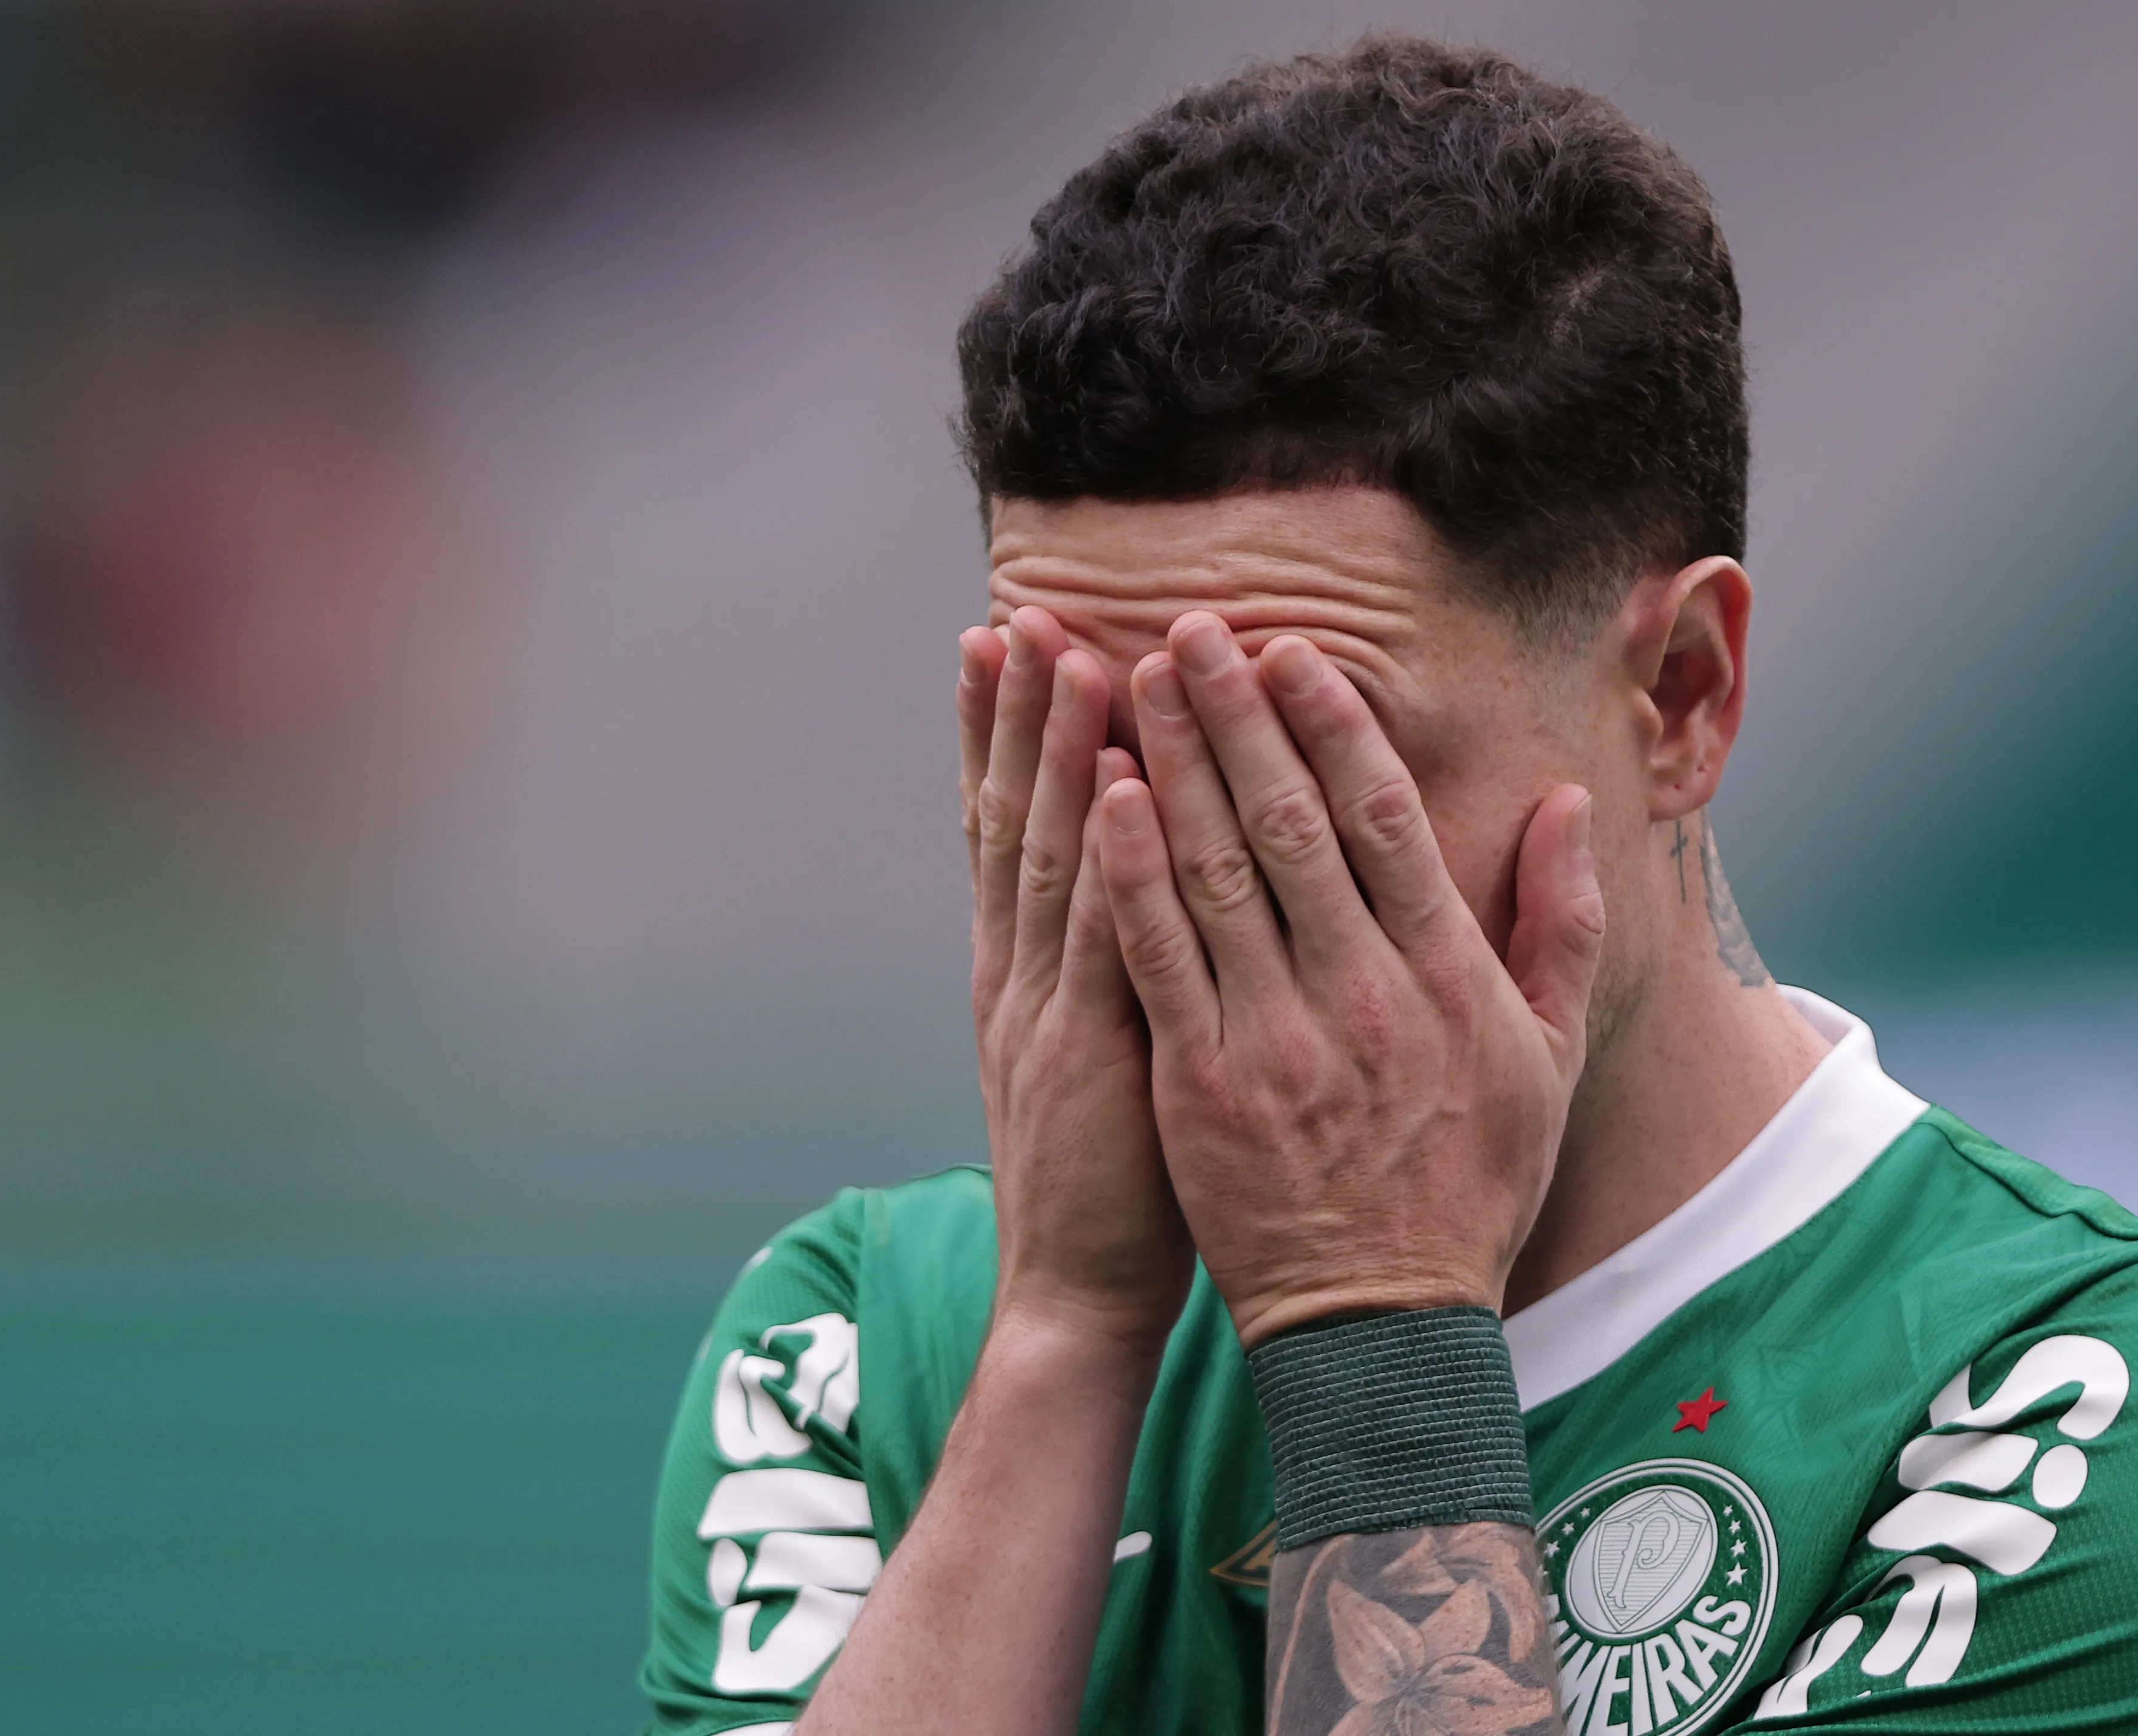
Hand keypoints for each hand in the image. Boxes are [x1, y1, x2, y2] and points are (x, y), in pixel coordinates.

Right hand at [961, 607, 1192, 1355]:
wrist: (1075, 1295)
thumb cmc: (1116, 1181)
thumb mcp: (1099, 1057)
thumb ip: (1110, 971)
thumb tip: (1141, 887)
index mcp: (1020, 977)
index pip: (1001, 832)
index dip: (996, 737)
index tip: (999, 641)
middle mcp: (1019, 977)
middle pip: (1010, 821)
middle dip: (1014, 714)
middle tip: (1017, 610)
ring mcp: (1047, 1011)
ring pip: (1047, 858)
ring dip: (1052, 752)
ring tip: (1062, 652)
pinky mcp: (1095, 1053)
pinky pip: (1101, 937)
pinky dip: (1105, 857)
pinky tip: (1114, 784)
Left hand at [1097, 612, 1603, 1344]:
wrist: (1383, 1325)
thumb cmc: (1469, 1184)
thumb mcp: (1550, 1058)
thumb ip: (1559, 924)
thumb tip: (1564, 803)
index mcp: (1443, 974)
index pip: (1382, 816)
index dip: (1331, 722)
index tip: (1291, 648)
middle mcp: (1361, 991)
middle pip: (1290, 822)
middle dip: (1236, 716)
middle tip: (1191, 627)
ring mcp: (1276, 1037)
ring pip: (1215, 872)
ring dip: (1172, 767)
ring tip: (1135, 679)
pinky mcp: (1199, 1084)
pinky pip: (1159, 958)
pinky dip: (1130, 872)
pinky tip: (1102, 799)